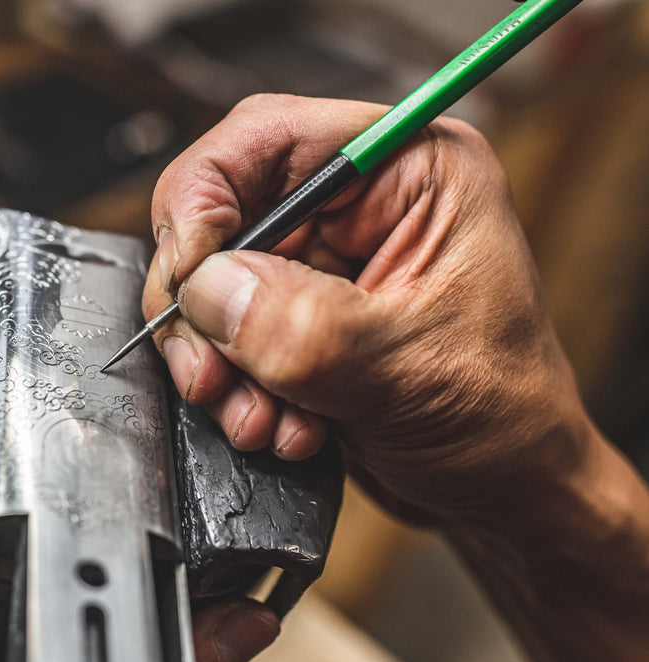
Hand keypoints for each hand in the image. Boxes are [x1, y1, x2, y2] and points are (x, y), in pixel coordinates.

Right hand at [144, 93, 593, 526]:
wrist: (503, 492)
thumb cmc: (503, 418)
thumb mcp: (408, 369)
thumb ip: (304, 326)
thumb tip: (208, 290)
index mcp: (408, 171)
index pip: (263, 137)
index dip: (203, 201)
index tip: (189, 281)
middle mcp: (358, 205)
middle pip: (222, 215)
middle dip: (204, 306)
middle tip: (209, 375)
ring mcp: (323, 262)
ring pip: (212, 283)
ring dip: (217, 360)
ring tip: (260, 419)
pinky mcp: (296, 315)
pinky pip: (224, 334)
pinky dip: (233, 386)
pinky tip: (277, 425)